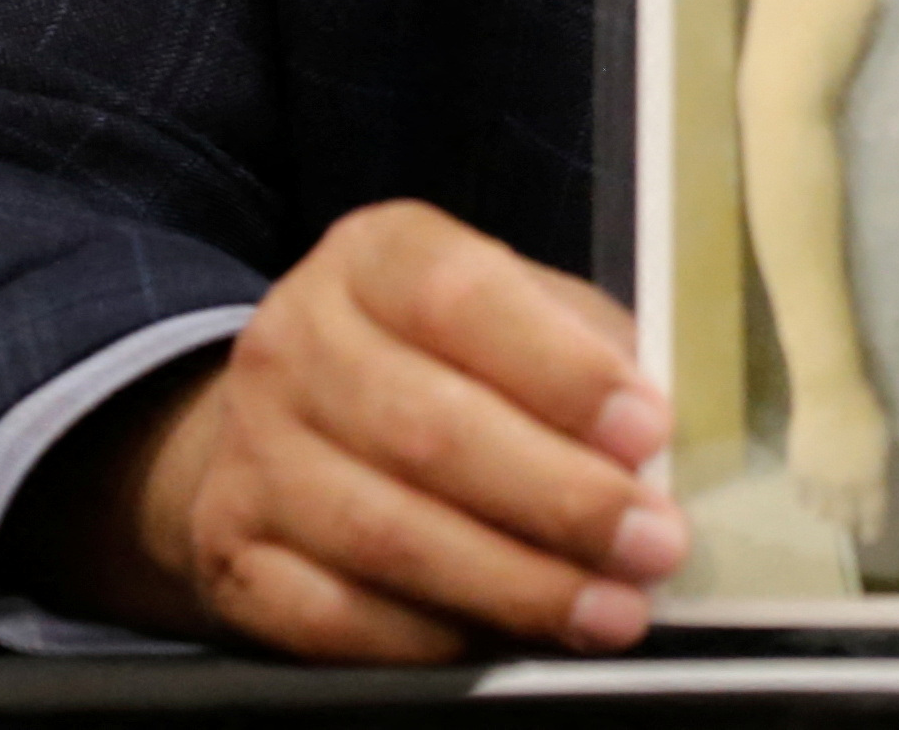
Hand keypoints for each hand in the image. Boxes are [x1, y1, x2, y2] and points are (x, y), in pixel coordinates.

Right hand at [20, 201, 685, 661]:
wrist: (284, 418)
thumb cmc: (444, 359)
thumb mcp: (515, 311)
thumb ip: (585, 352)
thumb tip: (670, 440)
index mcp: (375, 257)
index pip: (463, 299)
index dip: (562, 371)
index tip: (650, 431)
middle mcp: (293, 344)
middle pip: (429, 429)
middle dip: (560, 499)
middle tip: (653, 545)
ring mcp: (251, 454)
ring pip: (385, 534)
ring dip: (513, 583)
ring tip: (608, 611)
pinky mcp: (229, 555)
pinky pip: (330, 617)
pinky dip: (427, 637)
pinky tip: (504, 641)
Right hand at [785, 378, 891, 541]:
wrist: (830, 395)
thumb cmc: (865, 410)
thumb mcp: (881, 441)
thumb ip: (875, 467)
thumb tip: (870, 480)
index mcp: (870, 479)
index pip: (872, 514)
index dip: (872, 528)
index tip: (870, 537)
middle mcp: (845, 488)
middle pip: (844, 518)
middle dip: (848, 525)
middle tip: (848, 527)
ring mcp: (819, 482)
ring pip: (821, 512)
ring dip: (826, 514)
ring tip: (827, 512)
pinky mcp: (798, 471)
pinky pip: (801, 496)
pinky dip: (806, 500)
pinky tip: (808, 500)